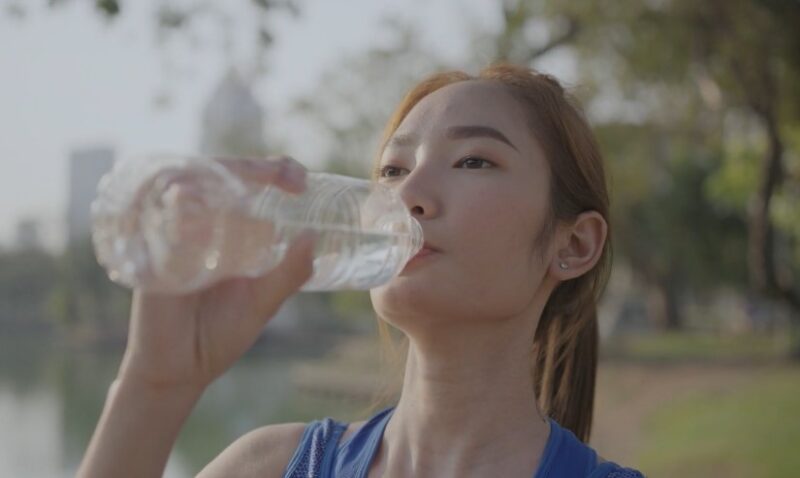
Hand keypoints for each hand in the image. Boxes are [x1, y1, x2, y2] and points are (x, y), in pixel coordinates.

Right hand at [117, 156, 313, 392]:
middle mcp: (197, 227)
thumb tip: (313, 238)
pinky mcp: (147, 256)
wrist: (180, 371)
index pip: (245, 183)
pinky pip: (155, 223)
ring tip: (249, 182)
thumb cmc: (220, 334)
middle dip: (250, 168)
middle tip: (285, 175)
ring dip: (213, 176)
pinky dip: (173, 209)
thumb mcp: (264, 302)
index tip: (301, 180)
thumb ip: (289, 273)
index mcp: (228, 231)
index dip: (272, 169)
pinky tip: (189, 200)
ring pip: (183, 185)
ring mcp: (169, 238)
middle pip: (216, 175)